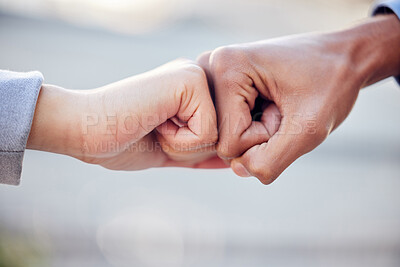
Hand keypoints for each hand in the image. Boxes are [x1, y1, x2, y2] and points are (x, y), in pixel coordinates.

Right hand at [27, 59, 225, 169]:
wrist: (83, 130)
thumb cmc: (120, 141)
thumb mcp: (171, 149)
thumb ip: (201, 152)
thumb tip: (230, 161)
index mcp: (192, 91)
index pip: (219, 135)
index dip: (190, 150)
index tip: (156, 133)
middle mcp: (197, 77)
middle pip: (222, 136)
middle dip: (188, 148)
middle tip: (154, 130)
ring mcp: (194, 75)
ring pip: (218, 136)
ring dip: (182, 146)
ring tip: (153, 125)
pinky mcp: (189, 81)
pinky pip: (207, 132)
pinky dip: (179, 142)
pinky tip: (154, 123)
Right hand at [199, 15, 399, 183]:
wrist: (343, 57)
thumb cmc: (331, 83)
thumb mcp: (310, 128)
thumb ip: (272, 160)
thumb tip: (238, 169)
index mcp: (225, 66)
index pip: (228, 143)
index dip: (264, 139)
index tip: (285, 111)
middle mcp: (210, 66)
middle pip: (221, 138)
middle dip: (257, 135)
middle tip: (283, 109)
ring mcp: (212, 74)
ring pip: (223, 134)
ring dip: (254, 130)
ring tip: (277, 104)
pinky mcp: (220, 82)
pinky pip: (226, 124)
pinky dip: (249, 124)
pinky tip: (267, 103)